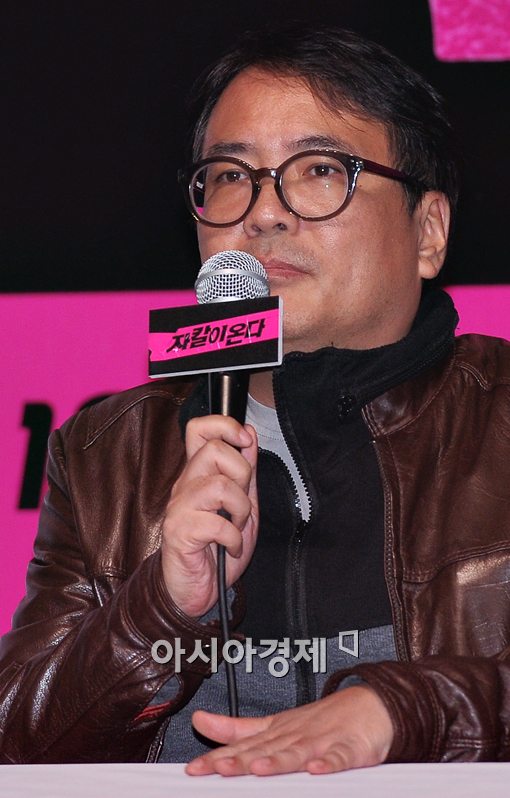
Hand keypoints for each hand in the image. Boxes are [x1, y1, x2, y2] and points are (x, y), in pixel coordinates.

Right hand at [161, 415, 257, 616]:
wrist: (196, 589)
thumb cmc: (217, 548)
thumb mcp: (241, 505)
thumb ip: (245, 472)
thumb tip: (248, 433)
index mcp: (198, 474)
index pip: (199, 429)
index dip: (224, 425)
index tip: (244, 441)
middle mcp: (185, 485)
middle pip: (214, 450)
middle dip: (242, 474)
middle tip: (240, 502)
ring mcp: (179, 507)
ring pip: (220, 485)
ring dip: (240, 510)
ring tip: (236, 527)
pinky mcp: (179, 531)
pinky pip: (217, 523)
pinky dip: (234, 538)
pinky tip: (232, 547)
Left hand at [185, 686, 393, 775]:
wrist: (370, 705)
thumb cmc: (320, 721)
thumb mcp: (275, 724)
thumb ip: (237, 728)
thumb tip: (199, 721)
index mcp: (277, 732)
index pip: (243, 748)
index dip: (219, 758)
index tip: (195, 769)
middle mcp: (295, 736)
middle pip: (265, 751)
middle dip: (241, 761)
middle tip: (218, 768)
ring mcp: (322, 742)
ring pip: (297, 753)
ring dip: (278, 761)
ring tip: (257, 768)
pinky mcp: (350, 750)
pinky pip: (339, 759)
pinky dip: (329, 764)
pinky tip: (316, 770)